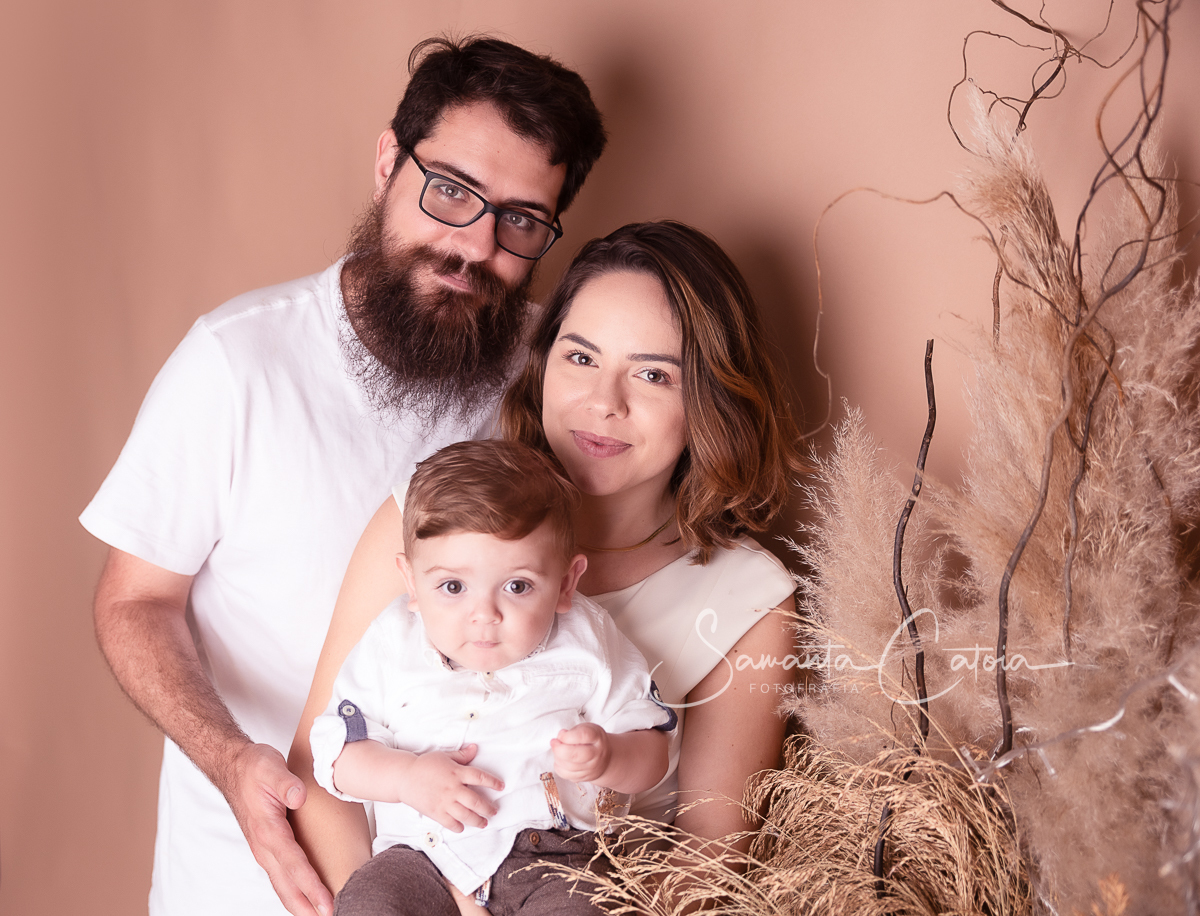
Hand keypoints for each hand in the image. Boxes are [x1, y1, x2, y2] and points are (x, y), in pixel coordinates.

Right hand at [224, 742, 333, 915]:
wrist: (234, 767)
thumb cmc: (254, 768)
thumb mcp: (271, 768)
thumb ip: (285, 783)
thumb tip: (299, 796)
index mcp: (268, 831)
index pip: (294, 864)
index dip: (311, 886)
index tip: (328, 902)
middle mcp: (264, 847)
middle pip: (287, 886)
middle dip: (307, 906)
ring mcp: (264, 850)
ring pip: (283, 885)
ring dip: (301, 903)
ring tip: (321, 915)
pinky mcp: (268, 848)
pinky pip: (282, 876)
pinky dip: (295, 891)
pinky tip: (307, 897)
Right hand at [397, 744, 504, 832]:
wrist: (404, 777)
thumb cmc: (425, 765)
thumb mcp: (444, 756)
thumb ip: (462, 755)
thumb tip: (475, 747)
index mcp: (456, 772)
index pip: (479, 777)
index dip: (492, 782)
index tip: (501, 787)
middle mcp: (453, 788)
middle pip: (476, 801)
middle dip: (488, 808)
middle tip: (494, 811)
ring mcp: (444, 802)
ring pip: (466, 815)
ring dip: (477, 820)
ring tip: (484, 823)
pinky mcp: (435, 812)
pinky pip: (450, 823)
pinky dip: (458, 826)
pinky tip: (463, 827)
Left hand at [551, 723, 611, 782]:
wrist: (605, 759)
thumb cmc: (592, 740)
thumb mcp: (587, 729)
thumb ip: (574, 731)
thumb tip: (560, 738)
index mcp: (597, 738)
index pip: (583, 736)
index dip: (567, 735)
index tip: (561, 733)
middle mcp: (596, 755)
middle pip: (575, 755)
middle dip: (559, 749)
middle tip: (554, 742)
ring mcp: (590, 769)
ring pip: (568, 766)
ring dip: (557, 757)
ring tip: (558, 750)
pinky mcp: (583, 778)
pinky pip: (565, 774)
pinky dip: (559, 766)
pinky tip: (560, 759)